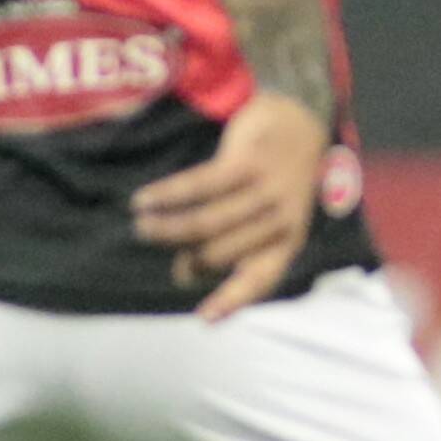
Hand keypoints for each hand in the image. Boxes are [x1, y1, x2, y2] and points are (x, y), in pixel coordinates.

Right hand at [130, 90, 327, 319]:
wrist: (300, 120)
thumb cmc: (276, 177)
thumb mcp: (271, 215)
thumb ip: (236, 244)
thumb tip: (182, 271)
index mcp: (289, 241)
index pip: (260, 279)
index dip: (230, 301)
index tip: (202, 319)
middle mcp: (281, 220)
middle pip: (220, 252)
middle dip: (184, 256)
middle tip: (156, 246)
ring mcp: (266, 191)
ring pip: (205, 221)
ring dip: (167, 227)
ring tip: (141, 225)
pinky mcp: (248, 162)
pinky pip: (199, 185)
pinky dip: (167, 195)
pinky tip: (143, 199)